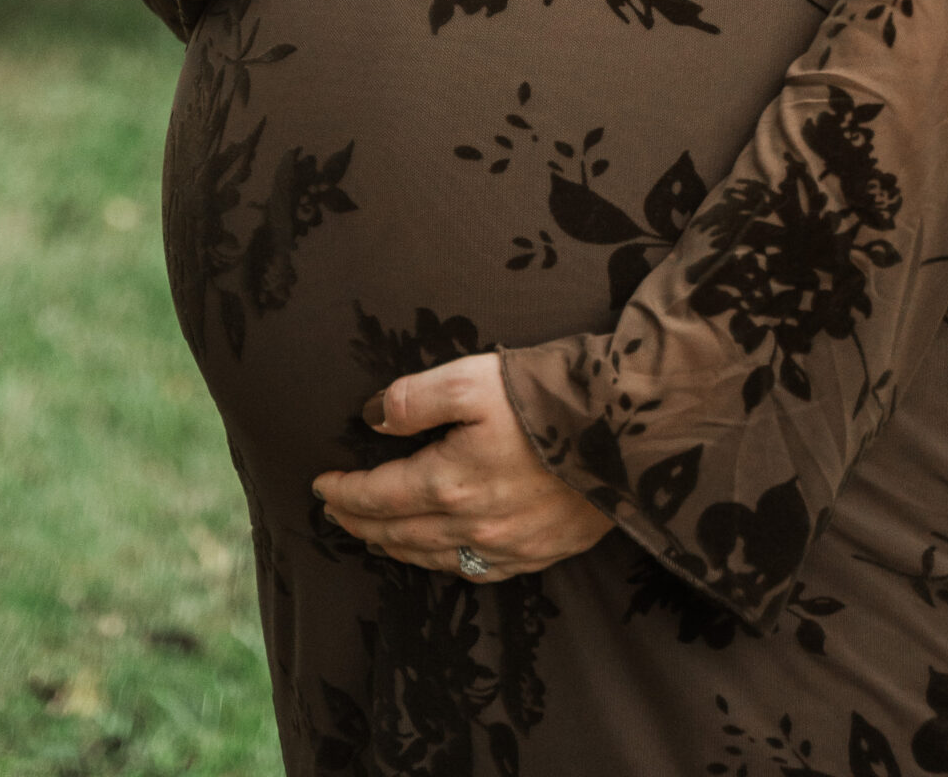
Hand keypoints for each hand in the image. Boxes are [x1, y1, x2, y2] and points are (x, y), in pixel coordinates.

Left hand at [312, 352, 610, 581]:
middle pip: (399, 533)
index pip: (378, 496)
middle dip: (361, 523)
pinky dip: (443, 562)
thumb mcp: (472, 378)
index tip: (320, 486)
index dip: (344, 493)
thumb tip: (373, 418)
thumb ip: (415, 399)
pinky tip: (439, 553)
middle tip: (336, 513)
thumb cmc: (548, 395)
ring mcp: (507, 546)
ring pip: (433, 557)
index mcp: (449, 483)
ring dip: (395, 546)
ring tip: (374, 534)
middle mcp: (472, 526)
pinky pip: (474, 570)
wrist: (628, 427)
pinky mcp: (538, 552)